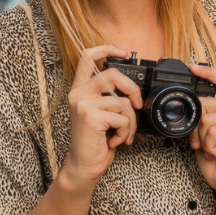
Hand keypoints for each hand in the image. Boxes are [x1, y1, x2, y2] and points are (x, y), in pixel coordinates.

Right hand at [59, 44, 141, 187]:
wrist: (84, 166)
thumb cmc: (96, 141)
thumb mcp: (102, 115)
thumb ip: (110, 98)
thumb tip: (133, 91)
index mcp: (80, 89)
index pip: (87, 57)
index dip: (107, 48)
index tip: (124, 52)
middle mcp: (78, 93)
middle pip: (113, 74)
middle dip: (133, 89)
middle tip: (137, 105)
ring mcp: (83, 104)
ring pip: (123, 101)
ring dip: (131, 122)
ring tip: (122, 134)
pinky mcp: (91, 116)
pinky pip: (122, 117)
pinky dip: (126, 132)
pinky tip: (115, 141)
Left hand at [188, 63, 215, 196]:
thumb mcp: (201, 134)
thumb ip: (198, 118)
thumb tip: (188, 108)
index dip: (208, 71)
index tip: (192, 68)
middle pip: (205, 102)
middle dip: (195, 125)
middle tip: (200, 142)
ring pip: (207, 118)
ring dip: (201, 138)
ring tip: (210, 148)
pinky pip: (214, 129)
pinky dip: (209, 144)